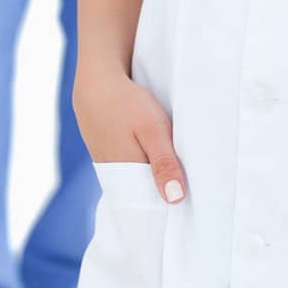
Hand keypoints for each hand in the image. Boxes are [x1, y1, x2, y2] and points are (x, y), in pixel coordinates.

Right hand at [74, 65, 186, 203]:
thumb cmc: (125, 103)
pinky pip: (127, 166)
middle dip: (163, 191)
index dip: (169, 205)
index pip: (150, 205)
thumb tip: (175, 200)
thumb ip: (164, 164)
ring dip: (152, 176)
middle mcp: (114, 175)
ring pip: (136, 178)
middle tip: (189, 187)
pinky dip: (140, 163)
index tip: (190, 206)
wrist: (96, 81)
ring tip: (174, 170)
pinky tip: (151, 154)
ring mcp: (107, 164)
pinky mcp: (105, 151)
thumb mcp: (152, 129)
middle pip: (144, 193)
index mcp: (126, 176)